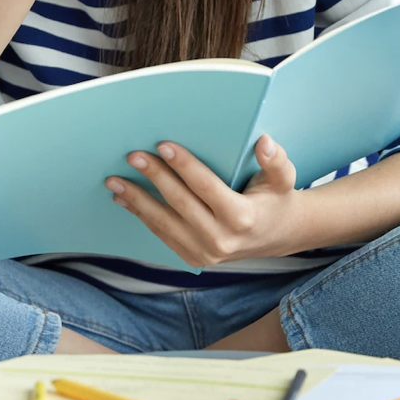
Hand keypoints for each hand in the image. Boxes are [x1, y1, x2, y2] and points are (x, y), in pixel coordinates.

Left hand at [105, 134, 303, 266]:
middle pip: (179, 203)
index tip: (163, 145)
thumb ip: (276, 161)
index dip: (184, 165)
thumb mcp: (284, 179)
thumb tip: (264, 142)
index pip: (206, 187)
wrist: (277, 236)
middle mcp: (221, 239)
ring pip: (164, 223)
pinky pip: (162, 234)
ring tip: (115, 180)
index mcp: (242, 217)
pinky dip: (141, 216)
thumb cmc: (276, 200)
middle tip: (133, 156)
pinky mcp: (193, 257)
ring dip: (137, 200)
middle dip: (154, 177)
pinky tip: (125, 199)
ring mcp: (205, 252)